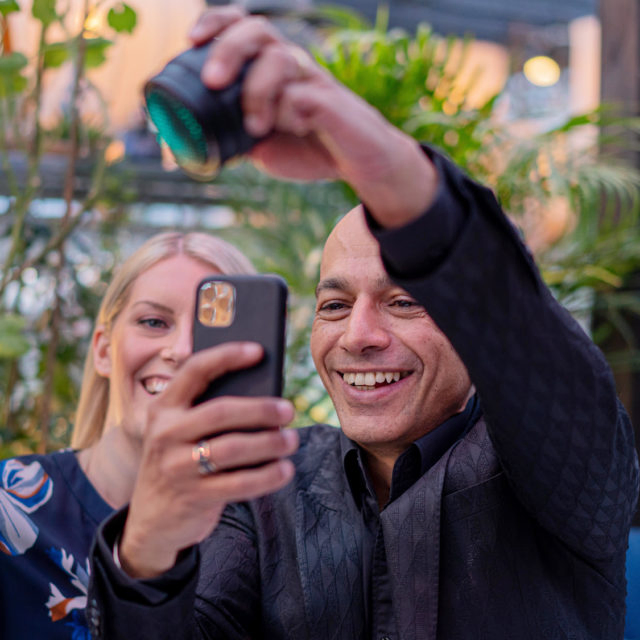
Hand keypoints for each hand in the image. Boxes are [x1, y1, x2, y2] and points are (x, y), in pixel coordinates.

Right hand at [119, 342, 297, 578]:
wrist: (150, 521)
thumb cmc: (180, 462)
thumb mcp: (181, 432)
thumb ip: (209, 412)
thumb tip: (266, 397)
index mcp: (164, 408)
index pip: (195, 371)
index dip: (227, 356)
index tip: (258, 350)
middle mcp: (166, 433)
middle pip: (221, 411)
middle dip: (260, 408)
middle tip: (288, 409)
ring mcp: (176, 466)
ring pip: (232, 448)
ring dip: (269, 443)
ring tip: (292, 439)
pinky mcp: (193, 497)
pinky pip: (239, 483)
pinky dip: (267, 476)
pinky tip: (285, 469)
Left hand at [189, 6, 437, 227]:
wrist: (357, 165)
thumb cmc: (310, 148)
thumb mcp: (262, 147)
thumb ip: (235, 137)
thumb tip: (199, 143)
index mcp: (271, 69)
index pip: (242, 27)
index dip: (216, 25)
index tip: (190, 40)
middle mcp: (291, 66)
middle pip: (256, 29)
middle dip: (228, 50)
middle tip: (213, 83)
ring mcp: (313, 80)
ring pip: (279, 58)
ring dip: (258, 92)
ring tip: (257, 126)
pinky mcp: (332, 103)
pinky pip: (303, 94)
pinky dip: (291, 112)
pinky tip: (296, 128)